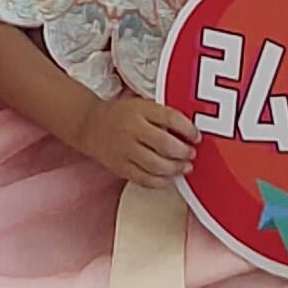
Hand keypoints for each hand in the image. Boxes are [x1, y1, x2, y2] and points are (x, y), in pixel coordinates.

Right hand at [75, 92, 198, 186]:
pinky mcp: (120, 167)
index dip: (189, 129)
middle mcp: (132, 129)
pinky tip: (168, 177)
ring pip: (156, 165)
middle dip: (184, 152)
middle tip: (191, 154)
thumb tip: (190, 133)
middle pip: (165, 144)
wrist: (90, 125)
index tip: (196, 137)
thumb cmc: (122, 115)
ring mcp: (125, 150)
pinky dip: (160, 181)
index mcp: (140, 110)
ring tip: (184, 167)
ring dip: (175, 169)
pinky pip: (145, 179)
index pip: (171, 118)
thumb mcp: (142, 106)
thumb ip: (162, 116)